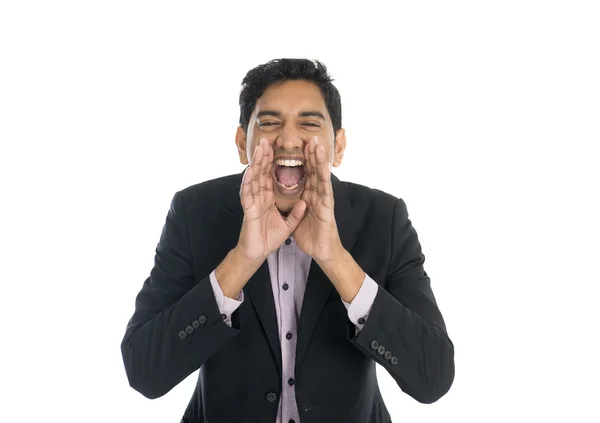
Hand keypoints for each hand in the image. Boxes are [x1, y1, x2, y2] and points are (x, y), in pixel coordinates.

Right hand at [236, 138, 306, 262]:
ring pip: (253, 179)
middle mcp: (259, 197)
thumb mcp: (288, 225)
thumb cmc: (269, 238)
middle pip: (261, 174)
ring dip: (256, 164)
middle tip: (266, 141)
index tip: (279, 149)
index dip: (274, 164)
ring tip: (259, 149)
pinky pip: (247, 194)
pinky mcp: (248, 210)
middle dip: (263, 157)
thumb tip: (304, 203)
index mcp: (268, 199)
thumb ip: (295, 214)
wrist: (258, 253)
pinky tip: (250, 170)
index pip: (271, 177)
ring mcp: (252, 202)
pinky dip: (248, 181)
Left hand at [293, 137, 342, 262]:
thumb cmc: (311, 235)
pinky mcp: (327, 208)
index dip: (303, 160)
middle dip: (313, 154)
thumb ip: (293, 206)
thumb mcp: (296, 217)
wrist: (321, 251)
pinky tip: (323, 166)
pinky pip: (325, 190)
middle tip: (311, 137)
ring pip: (321, 176)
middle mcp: (318, 195)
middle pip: (314, 171)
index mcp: (309, 196)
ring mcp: (324, 200)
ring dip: (319, 160)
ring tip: (317, 145)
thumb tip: (287, 198)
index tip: (299, 146)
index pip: (306, 174)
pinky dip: (324, 177)